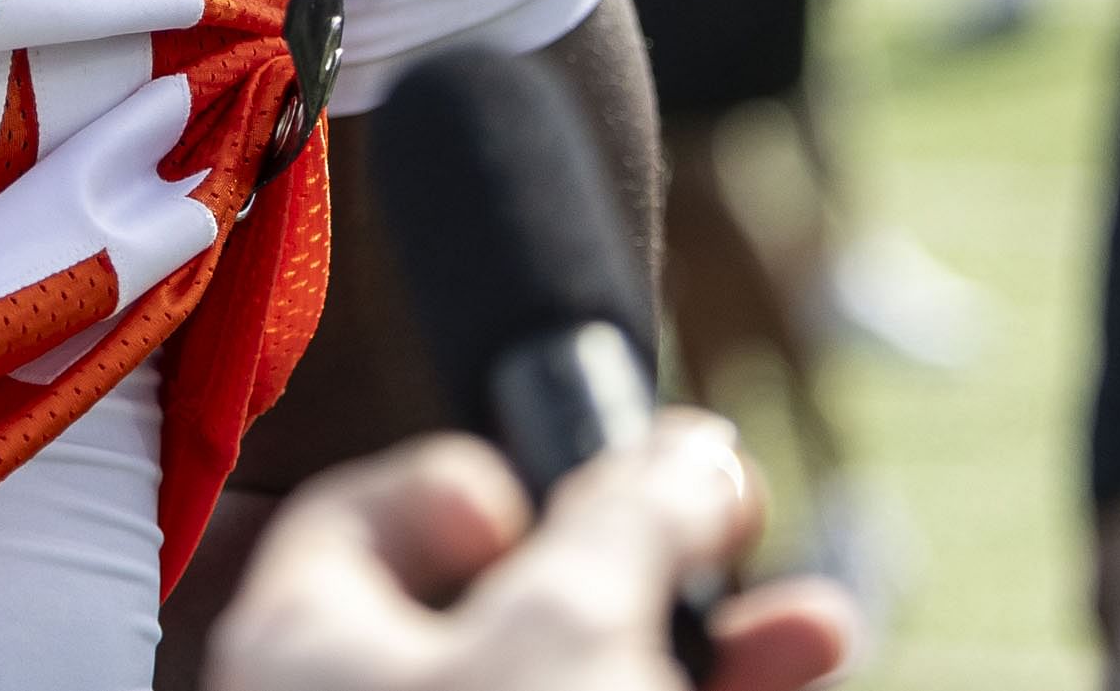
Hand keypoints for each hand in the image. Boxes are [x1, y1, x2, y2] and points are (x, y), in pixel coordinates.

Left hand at [210, 420, 855, 690]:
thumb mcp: (574, 629)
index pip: (374, 516)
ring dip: (702, 656)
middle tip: (741, 537)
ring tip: (813, 631)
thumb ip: (629, 519)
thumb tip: (690, 450)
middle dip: (648, 567)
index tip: (592, 483)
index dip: (490, 482)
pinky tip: (788, 681)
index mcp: (306, 643)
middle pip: (504, 612)